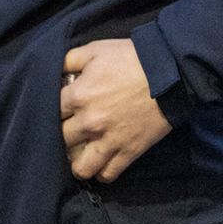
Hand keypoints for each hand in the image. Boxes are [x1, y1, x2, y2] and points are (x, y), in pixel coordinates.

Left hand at [59, 39, 171, 182]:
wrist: (171, 74)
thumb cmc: (131, 58)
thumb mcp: (95, 49)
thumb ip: (69, 60)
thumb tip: (56, 70)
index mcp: (79, 96)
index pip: (52, 111)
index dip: (55, 109)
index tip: (63, 108)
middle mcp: (90, 122)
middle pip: (62, 139)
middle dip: (64, 134)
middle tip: (71, 130)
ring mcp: (109, 140)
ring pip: (81, 167)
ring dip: (78, 163)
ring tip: (81, 155)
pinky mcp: (128, 152)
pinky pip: (108, 174)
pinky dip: (101, 173)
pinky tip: (100, 164)